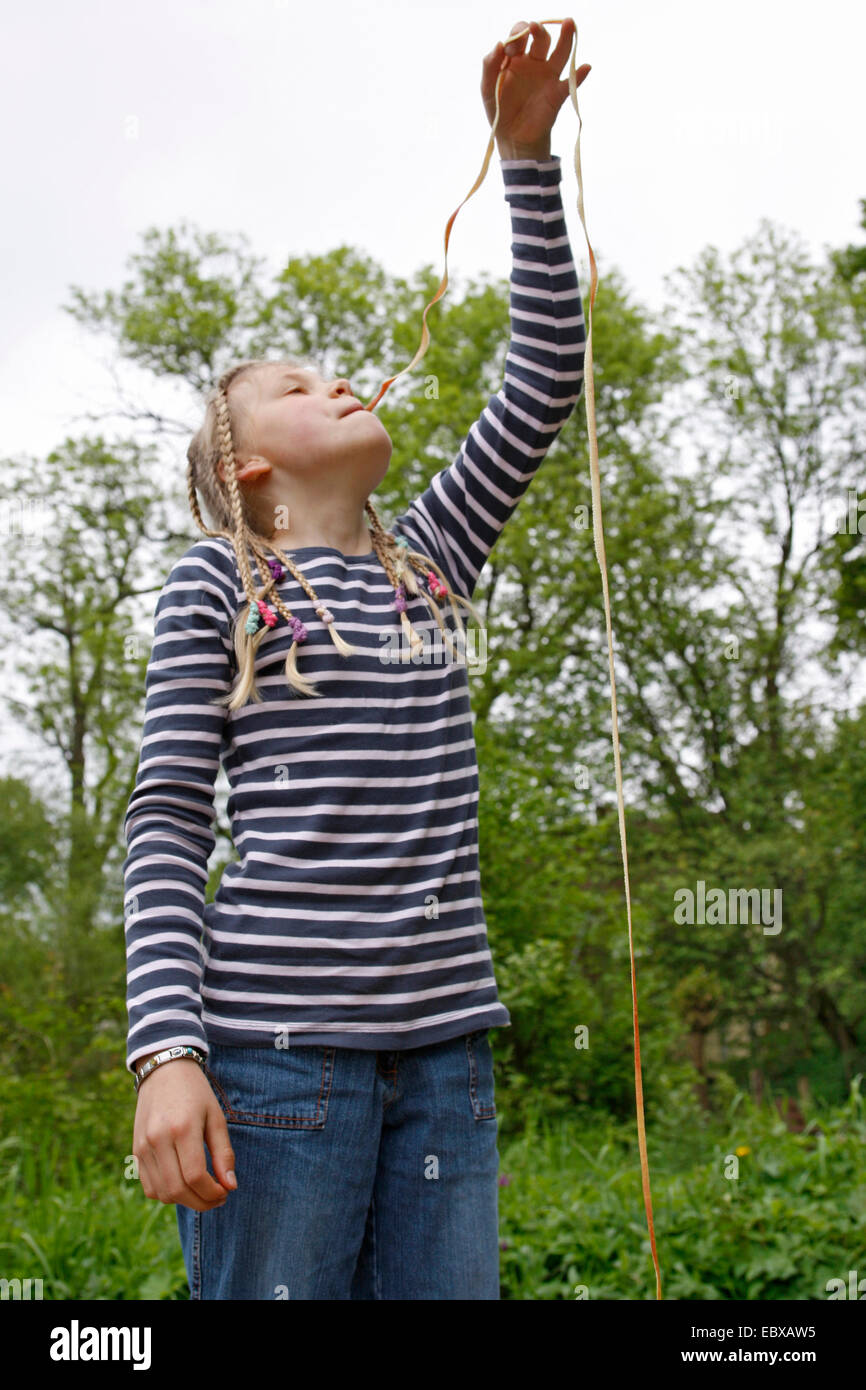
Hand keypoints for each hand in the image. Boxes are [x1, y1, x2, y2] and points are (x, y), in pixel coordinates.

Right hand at [132, 1059, 236, 1211]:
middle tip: (218, 1198)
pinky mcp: (136, 1151)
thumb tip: (231, 1186)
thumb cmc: (196, 1093)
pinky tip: (183, 1185)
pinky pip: (149, 1186)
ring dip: (185, 1202)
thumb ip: (223, 1152)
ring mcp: (143, 1146)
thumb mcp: (216, 1117)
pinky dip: (167, 1194)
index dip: (212, 1193)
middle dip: (201, 1202)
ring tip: (202, 1193)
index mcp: (182, 1128)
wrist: (164, 1071)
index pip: (195, 1177)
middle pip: (177, 1190)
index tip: (226, 1192)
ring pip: (162, 1193)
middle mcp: (158, 1139)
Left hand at [481, 19, 590, 160]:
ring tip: (569, 23)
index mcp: (516, 58)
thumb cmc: (499, 111)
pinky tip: (585, 67)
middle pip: (541, 38)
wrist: (512, 139)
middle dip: (538, 30)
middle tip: (533, 28)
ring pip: (560, 52)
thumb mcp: (487, 88)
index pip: (520, 35)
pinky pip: (570, 83)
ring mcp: (548, 77)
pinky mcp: (557, 94)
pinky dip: (579, 75)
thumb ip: (489, 65)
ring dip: (566, 37)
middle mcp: (534, 63)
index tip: (510, 50)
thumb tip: (500, 44)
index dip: (517, 35)